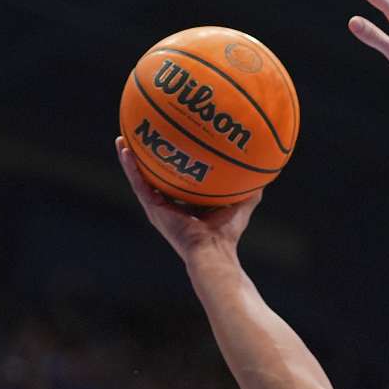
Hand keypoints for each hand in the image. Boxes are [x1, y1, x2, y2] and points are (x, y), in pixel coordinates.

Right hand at [116, 136, 261, 259]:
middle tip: (141, 137)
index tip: (170, 145)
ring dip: (130, 159)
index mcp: (185, 205)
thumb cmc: (227, 234)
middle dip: (147, 158)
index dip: (173, 165)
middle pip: (154, 177)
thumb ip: (249, 189)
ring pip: (140, 178)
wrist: (213, 251)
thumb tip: (265, 172)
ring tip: (122, 139)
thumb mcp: (241, 204)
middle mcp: (168, 205)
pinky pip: (138, 183)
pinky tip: (124, 149)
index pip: (176, 181)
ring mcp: (158, 208)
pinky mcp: (152, 209)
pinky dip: (130, 167)